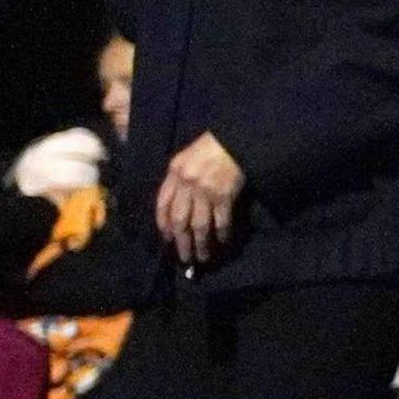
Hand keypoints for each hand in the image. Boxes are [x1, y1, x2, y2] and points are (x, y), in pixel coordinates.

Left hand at [156, 130, 241, 268]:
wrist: (236, 140)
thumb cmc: (212, 146)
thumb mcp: (186, 158)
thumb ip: (180, 178)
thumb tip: (177, 204)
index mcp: (174, 173)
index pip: (162, 205)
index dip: (163, 225)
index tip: (167, 239)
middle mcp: (186, 184)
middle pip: (179, 220)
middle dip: (181, 242)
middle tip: (184, 258)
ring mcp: (205, 191)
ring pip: (198, 224)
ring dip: (200, 243)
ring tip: (202, 258)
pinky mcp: (224, 195)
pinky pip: (220, 220)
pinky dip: (221, 233)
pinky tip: (222, 242)